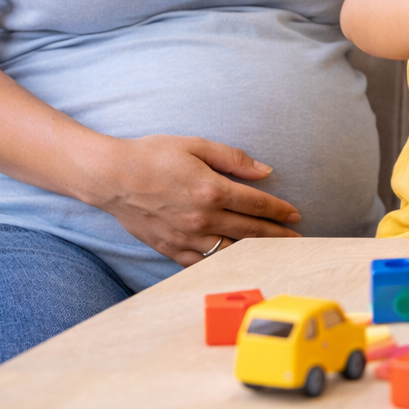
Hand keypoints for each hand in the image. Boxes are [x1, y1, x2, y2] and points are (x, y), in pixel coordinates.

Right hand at [88, 135, 303, 265]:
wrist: (111, 176)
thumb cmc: (153, 155)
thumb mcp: (196, 145)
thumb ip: (233, 158)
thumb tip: (265, 171)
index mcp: (211, 190)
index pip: (257, 203)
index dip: (279, 210)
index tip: (295, 215)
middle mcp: (202, 218)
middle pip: (251, 231)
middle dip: (278, 236)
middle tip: (298, 240)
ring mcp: (186, 237)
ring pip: (231, 251)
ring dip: (257, 253)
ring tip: (275, 254)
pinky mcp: (170, 249)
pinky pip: (204, 263)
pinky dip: (224, 264)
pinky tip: (238, 263)